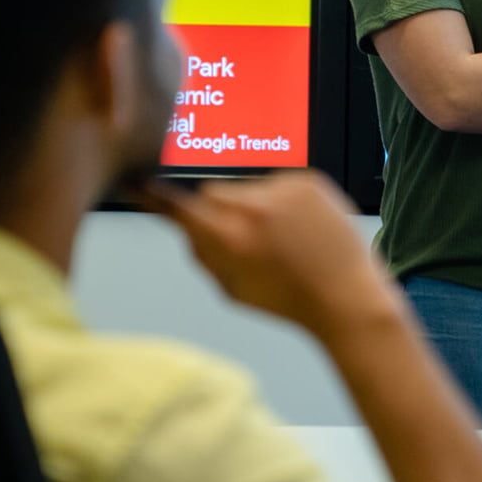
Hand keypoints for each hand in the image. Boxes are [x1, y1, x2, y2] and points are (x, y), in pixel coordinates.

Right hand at [140, 171, 403, 339]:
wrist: (347, 295)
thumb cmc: (289, 300)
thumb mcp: (232, 290)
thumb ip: (203, 255)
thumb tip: (186, 226)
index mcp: (229, 239)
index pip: (178, 207)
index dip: (152, 196)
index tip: (135, 182)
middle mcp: (253, 209)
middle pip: (211, 192)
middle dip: (217, 209)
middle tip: (241, 237)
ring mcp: (282, 190)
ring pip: (246, 187)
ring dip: (253, 206)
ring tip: (283, 238)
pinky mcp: (307, 180)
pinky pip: (277, 182)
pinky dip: (282, 201)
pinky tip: (300, 228)